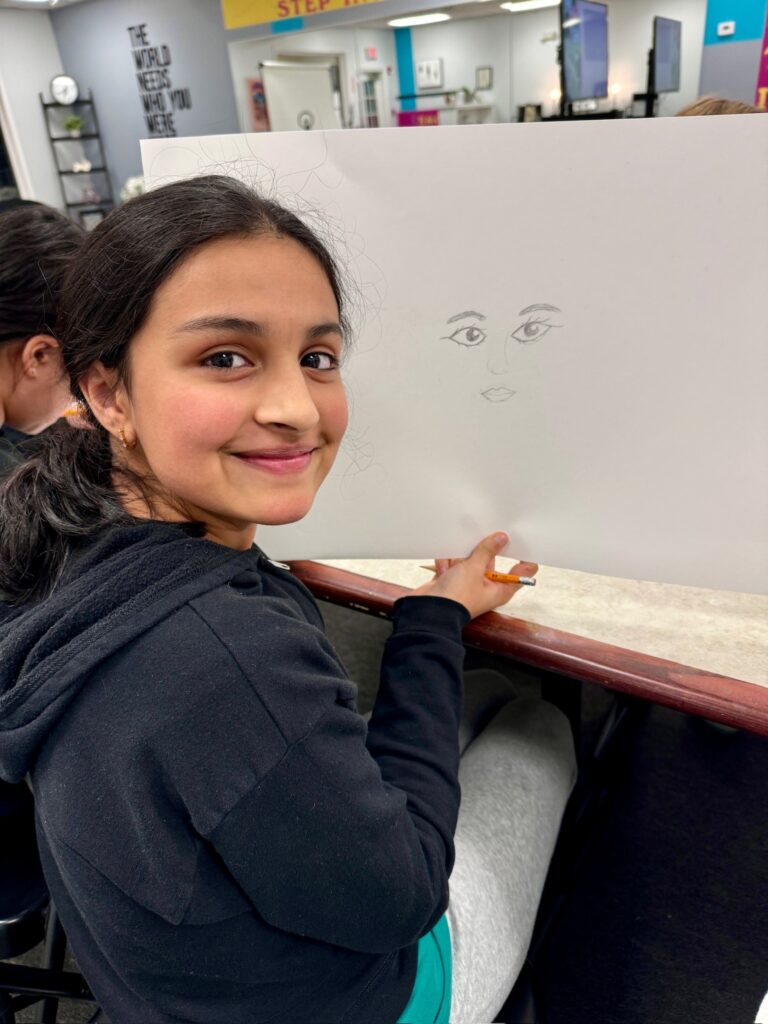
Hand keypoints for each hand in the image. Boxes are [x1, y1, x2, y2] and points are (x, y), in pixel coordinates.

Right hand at [412, 532, 537, 619]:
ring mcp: (468, 581)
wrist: (428, 610)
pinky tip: (442, 573)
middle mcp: (486, 585)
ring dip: (457, 559)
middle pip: (491, 558)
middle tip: (476, 545)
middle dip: (479, 552)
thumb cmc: (456, 597)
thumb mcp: (474, 568)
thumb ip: (488, 550)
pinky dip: (446, 564)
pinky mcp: (452, 579)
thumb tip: (501, 538)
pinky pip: (452, 561)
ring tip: (453, 569)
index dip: (524, 556)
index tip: (519, 540)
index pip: (522, 572)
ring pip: (468, 557)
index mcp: (501, 588)